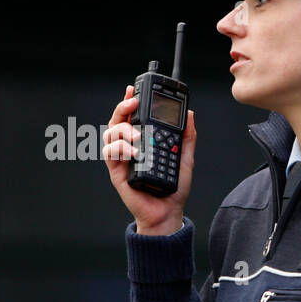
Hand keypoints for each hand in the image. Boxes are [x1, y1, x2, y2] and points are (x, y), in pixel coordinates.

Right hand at [102, 84, 196, 234]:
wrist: (168, 211)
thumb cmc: (174, 187)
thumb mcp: (185, 158)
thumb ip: (187, 137)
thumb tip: (190, 115)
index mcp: (143, 142)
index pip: (133, 117)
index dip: (130, 102)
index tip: (133, 90)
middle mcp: (129, 147)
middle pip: (117, 121)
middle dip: (122, 108)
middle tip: (133, 102)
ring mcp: (122, 159)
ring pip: (111, 134)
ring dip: (123, 129)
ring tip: (138, 136)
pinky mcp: (117, 172)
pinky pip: (110, 154)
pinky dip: (120, 148)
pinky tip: (132, 151)